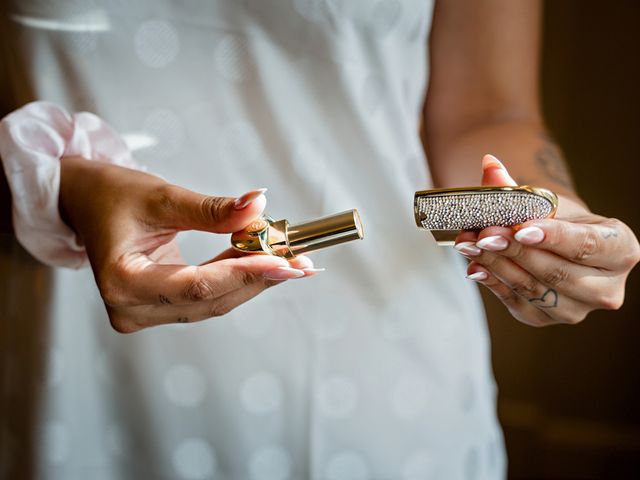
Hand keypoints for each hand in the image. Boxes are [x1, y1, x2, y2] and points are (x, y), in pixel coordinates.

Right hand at [59, 156, 318, 332]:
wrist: (84, 201)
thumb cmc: (110, 195)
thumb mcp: (160, 196)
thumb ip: (211, 209)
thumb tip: (258, 205)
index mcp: (122, 283)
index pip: (198, 286)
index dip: (246, 273)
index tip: (285, 260)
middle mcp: (132, 309)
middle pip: (212, 299)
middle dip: (259, 277)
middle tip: (300, 261)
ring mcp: (145, 312)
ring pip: (214, 301)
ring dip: (253, 279)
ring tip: (291, 260)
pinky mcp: (158, 307)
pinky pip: (207, 296)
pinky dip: (237, 278)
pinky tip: (265, 263)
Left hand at [455, 155, 639, 325]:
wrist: (552, 243)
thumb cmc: (557, 219)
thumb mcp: (545, 201)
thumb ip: (516, 187)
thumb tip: (489, 164)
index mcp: (621, 250)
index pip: (587, 245)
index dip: (553, 238)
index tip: (521, 229)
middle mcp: (606, 288)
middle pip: (557, 272)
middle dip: (515, 251)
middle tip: (483, 235)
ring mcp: (576, 309)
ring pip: (534, 289)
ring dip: (497, 265)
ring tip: (469, 245)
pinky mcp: (545, 320)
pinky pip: (516, 302)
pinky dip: (493, 282)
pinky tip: (475, 266)